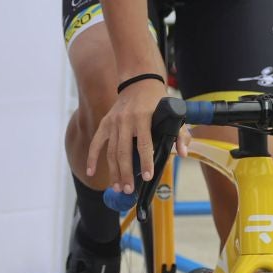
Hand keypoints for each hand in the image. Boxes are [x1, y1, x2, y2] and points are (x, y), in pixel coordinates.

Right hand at [86, 77, 177, 194]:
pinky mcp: (105, 123)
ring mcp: (113, 122)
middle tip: (129, 190)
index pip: (144, 144)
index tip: (148, 176)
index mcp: (144, 118)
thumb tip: (182, 153)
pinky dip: (92, 158)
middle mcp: (126, 121)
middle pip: (124, 152)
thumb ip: (180, 134)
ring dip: (113, 171)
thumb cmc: (158, 101)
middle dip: (126, 173)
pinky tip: (90, 172)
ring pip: (111, 151)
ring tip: (118, 188)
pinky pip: (96, 143)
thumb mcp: (173, 114)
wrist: (138, 82)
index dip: (145, 161)